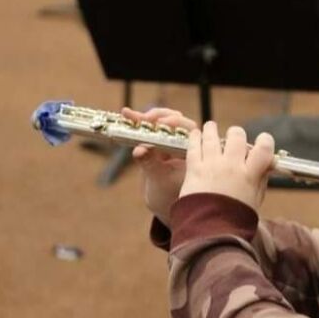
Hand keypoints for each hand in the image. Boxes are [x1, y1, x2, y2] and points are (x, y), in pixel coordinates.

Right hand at [123, 106, 197, 225]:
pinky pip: (150, 127)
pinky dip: (138, 122)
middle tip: (145, 119)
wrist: (163, 204)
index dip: (176, 124)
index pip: (188, 130)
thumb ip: (150, 165)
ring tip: (130, 116)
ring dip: (146, 118)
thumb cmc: (169, 195)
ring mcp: (170, 140)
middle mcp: (183, 143)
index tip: (163, 124)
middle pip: (174, 120)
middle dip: (158, 117)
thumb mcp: (159, 180)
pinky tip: (125, 113)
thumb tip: (139, 151)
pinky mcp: (157, 141)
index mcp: (193, 153)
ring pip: (161, 120)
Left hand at [179, 120, 274, 211]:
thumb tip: (265, 168)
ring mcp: (212, 165)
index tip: (263, 143)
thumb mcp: (254, 202)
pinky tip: (197, 135)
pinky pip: (194, 145)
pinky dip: (196, 138)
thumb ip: (260, 182)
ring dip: (212, 130)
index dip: (265, 141)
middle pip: (237, 135)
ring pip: (212, 135)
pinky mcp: (194, 169)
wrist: (210, 231)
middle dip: (236, 135)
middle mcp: (232, 166)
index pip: (264, 148)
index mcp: (250, 175)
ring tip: (211, 128)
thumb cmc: (234, 220)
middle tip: (233, 141)